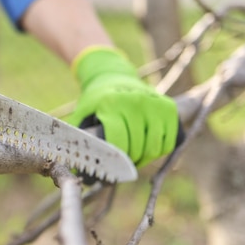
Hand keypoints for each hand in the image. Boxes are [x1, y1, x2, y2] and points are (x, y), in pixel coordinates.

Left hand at [68, 46, 178, 167]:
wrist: (114, 76)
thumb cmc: (97, 100)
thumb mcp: (83, 112)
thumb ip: (78, 136)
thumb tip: (75, 166)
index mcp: (112, 104)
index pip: (118, 140)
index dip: (114, 160)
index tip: (110, 169)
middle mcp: (136, 102)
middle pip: (138, 146)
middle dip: (128, 162)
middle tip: (120, 167)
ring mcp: (155, 104)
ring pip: (155, 147)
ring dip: (144, 159)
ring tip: (133, 160)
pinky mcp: (169, 108)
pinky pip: (170, 141)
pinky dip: (159, 151)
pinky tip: (147, 149)